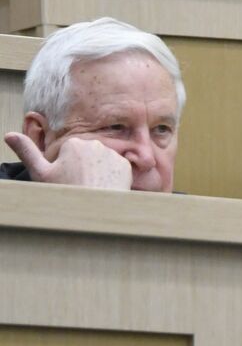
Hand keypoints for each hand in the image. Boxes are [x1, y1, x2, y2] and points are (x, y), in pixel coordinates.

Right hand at [4, 133, 132, 189]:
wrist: (93, 212)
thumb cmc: (65, 193)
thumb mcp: (41, 174)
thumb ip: (27, 152)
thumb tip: (8, 134)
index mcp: (73, 143)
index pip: (68, 152)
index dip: (64, 167)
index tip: (64, 179)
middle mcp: (96, 144)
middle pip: (85, 156)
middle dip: (80, 168)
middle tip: (77, 185)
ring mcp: (113, 154)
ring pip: (100, 162)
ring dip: (95, 172)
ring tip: (90, 188)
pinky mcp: (126, 166)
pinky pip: (116, 169)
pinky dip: (110, 177)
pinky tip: (103, 188)